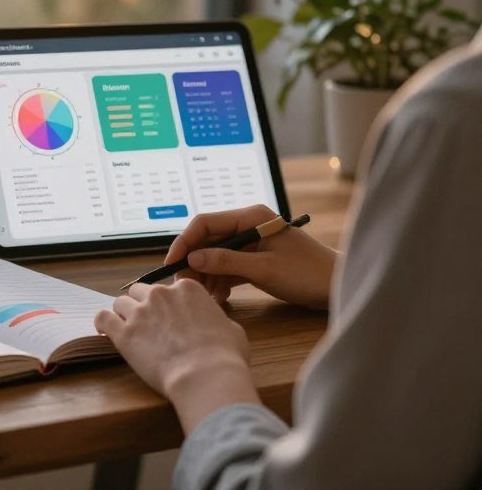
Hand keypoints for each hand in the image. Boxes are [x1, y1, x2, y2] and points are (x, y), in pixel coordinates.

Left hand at [95, 280, 259, 432]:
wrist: (205, 375)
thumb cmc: (224, 355)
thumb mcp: (232, 329)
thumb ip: (216, 319)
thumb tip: (215, 325)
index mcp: (186, 289)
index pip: (168, 288)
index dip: (166, 303)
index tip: (167, 316)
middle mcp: (160, 294)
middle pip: (140, 291)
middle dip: (141, 304)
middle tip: (146, 324)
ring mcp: (140, 312)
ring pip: (120, 303)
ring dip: (122, 314)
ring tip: (127, 329)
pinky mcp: (124, 333)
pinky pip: (102, 318)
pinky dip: (102, 323)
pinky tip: (103, 331)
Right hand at [167, 205, 337, 309]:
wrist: (338, 287)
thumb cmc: (308, 273)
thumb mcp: (264, 268)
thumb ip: (226, 261)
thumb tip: (193, 258)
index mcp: (251, 217)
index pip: (205, 223)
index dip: (185, 242)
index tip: (172, 264)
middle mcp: (249, 225)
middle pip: (208, 240)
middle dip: (194, 262)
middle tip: (185, 286)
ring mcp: (252, 242)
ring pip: (216, 255)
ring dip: (207, 274)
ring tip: (204, 295)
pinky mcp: (256, 259)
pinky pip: (229, 266)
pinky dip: (221, 280)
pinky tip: (219, 296)